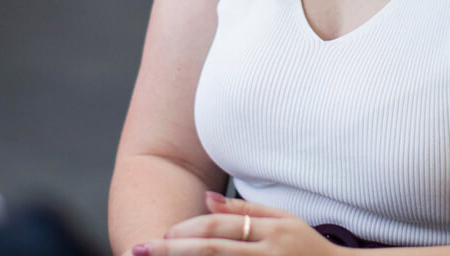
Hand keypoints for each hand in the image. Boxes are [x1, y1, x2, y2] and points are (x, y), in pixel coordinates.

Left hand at [130, 192, 341, 255]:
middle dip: (171, 252)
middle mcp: (268, 255)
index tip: (160, 235)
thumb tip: (205, 199)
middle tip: (139, 248)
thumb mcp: (284, 220)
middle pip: (211, 252)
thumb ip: (244, 211)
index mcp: (270, 232)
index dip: (185, 232)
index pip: (218, 230)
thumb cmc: (311, 247)